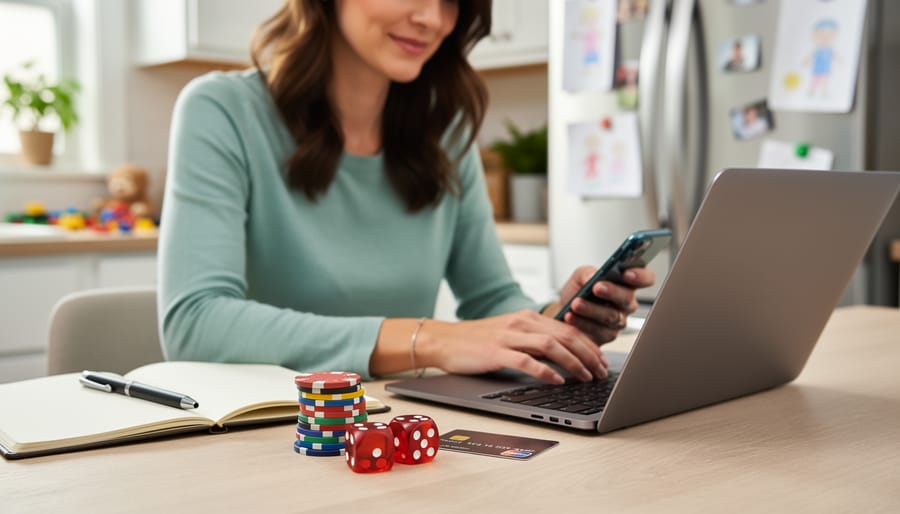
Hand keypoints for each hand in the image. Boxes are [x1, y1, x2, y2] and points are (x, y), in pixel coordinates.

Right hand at [415, 310, 610, 383]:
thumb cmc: (477, 342)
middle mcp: (522, 323)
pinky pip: (527, 360)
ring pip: (552, 346)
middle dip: (589, 354)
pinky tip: (557, 381)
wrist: (443, 341)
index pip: (568, 328)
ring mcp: (509, 336)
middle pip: (566, 335)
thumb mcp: (510, 335)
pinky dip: (546, 371)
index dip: (589, 344)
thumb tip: (563, 357)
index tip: (601, 359)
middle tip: (601, 371)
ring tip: (586, 376)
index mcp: (527, 317)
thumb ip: (534, 342)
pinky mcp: (496, 351)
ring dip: (574, 362)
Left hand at [543, 266, 655, 344]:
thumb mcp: (579, 277)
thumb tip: (593, 276)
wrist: (562, 312)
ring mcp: (619, 320)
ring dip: (592, 309)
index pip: (645, 278)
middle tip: (597, 288)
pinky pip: (598, 329)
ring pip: (612, 316)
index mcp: (625, 283)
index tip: (626, 273)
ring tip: (576, 303)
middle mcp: (626, 302)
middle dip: (612, 292)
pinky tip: (571, 316)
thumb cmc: (577, 292)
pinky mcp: (608, 335)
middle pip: (628, 298)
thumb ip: (587, 272)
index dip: (641, 276)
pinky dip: (582, 322)